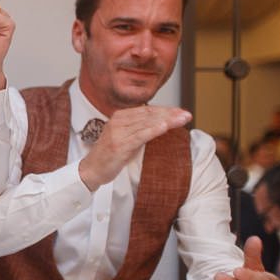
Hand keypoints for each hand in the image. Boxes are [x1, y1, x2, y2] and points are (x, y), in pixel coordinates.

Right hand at [76, 105, 191, 189]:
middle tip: (187, 115)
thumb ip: (140, 129)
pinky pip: (140, 136)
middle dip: (170, 114)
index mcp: (120, 116)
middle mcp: (119, 121)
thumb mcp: (127, 137)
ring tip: (182, 120)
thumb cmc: (110, 155)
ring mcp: (118, 132)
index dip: (167, 110)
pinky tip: (165, 127)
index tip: (182, 112)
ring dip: (167, 121)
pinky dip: (153, 130)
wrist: (91, 169)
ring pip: (147, 123)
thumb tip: (162, 124)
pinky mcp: (120, 144)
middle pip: (150, 114)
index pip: (148, 110)